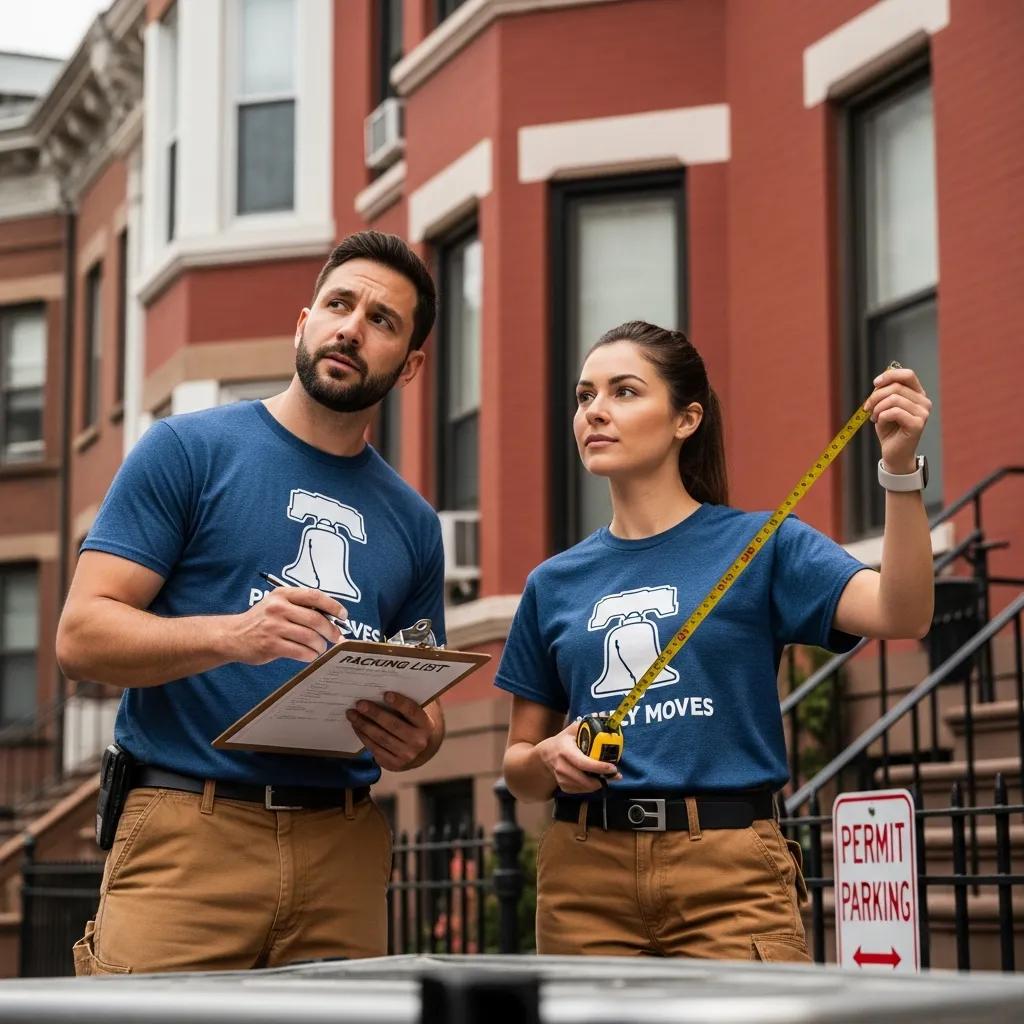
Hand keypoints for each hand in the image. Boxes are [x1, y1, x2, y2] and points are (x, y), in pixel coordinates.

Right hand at [228, 587, 345, 664]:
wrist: (233, 635)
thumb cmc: (261, 620)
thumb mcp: (278, 604)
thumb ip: (301, 607)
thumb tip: (332, 618)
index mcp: (283, 594)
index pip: (315, 596)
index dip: (333, 606)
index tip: (343, 616)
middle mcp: (278, 608)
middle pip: (316, 619)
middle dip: (331, 630)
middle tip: (337, 637)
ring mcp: (274, 626)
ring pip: (310, 637)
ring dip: (321, 645)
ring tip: (321, 648)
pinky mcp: (270, 645)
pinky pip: (300, 651)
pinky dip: (310, 655)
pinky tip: (310, 655)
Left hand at [347, 692, 438, 770]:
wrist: (421, 751)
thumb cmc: (415, 723)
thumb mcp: (418, 713)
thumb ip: (407, 703)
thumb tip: (383, 689)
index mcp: (427, 725)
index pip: (413, 712)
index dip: (400, 703)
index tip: (385, 694)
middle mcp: (418, 742)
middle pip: (393, 726)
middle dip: (374, 714)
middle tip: (359, 704)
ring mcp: (406, 756)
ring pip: (381, 739)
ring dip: (364, 725)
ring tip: (352, 714)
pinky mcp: (394, 764)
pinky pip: (375, 749)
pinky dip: (363, 737)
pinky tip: (356, 727)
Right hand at [536, 720, 621, 793]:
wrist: (545, 755)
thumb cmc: (563, 741)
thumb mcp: (572, 730)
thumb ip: (587, 724)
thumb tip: (604, 715)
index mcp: (565, 751)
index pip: (582, 762)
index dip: (598, 767)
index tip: (612, 768)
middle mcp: (561, 766)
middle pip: (584, 779)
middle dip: (601, 780)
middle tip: (615, 775)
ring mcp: (561, 778)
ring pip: (583, 787)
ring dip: (597, 784)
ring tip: (607, 777)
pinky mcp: (563, 786)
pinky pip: (580, 790)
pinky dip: (589, 787)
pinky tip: (594, 779)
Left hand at [863, 365, 930, 474]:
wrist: (893, 453)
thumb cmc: (889, 429)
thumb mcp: (884, 406)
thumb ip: (885, 392)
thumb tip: (880, 381)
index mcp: (917, 394)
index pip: (908, 374)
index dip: (889, 376)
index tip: (875, 383)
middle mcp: (924, 402)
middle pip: (896, 387)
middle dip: (876, 396)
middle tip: (868, 408)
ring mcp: (923, 413)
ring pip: (894, 399)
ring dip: (877, 408)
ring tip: (874, 417)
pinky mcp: (918, 424)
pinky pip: (894, 412)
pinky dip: (881, 416)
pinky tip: (879, 422)